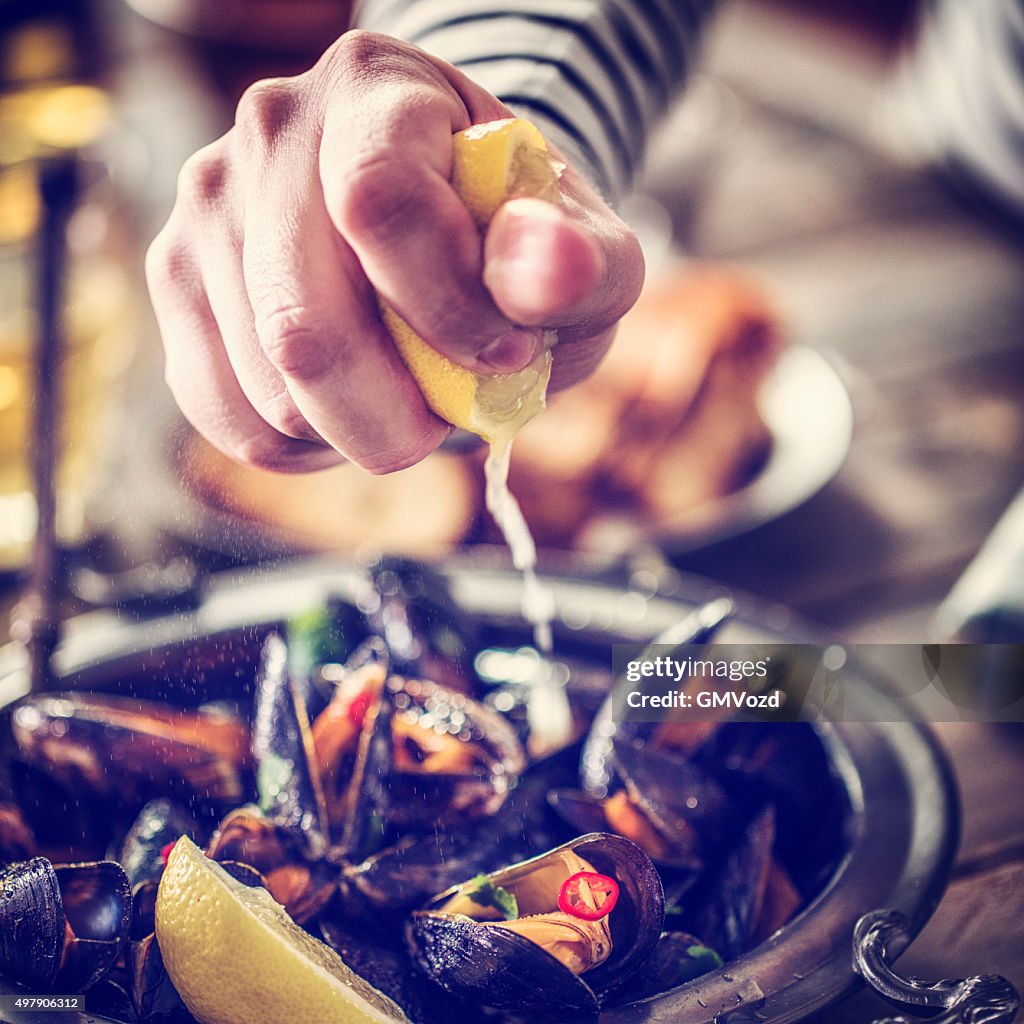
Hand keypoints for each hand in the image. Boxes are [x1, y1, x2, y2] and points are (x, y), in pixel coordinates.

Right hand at [147, 30, 644, 473]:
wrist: (441, 242)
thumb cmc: (511, 248)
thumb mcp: (579, 253)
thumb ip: (579, 264)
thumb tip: (542, 273)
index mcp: (374, 90)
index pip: (380, 204)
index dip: (449, 309)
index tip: (507, 352)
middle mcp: (268, 136)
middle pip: (302, 325)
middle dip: (400, 414)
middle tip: (451, 408)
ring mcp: (204, 214)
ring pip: (271, 393)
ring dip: (361, 430)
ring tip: (404, 389)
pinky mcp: (177, 291)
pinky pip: (236, 424)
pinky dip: (311, 449)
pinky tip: (350, 406)